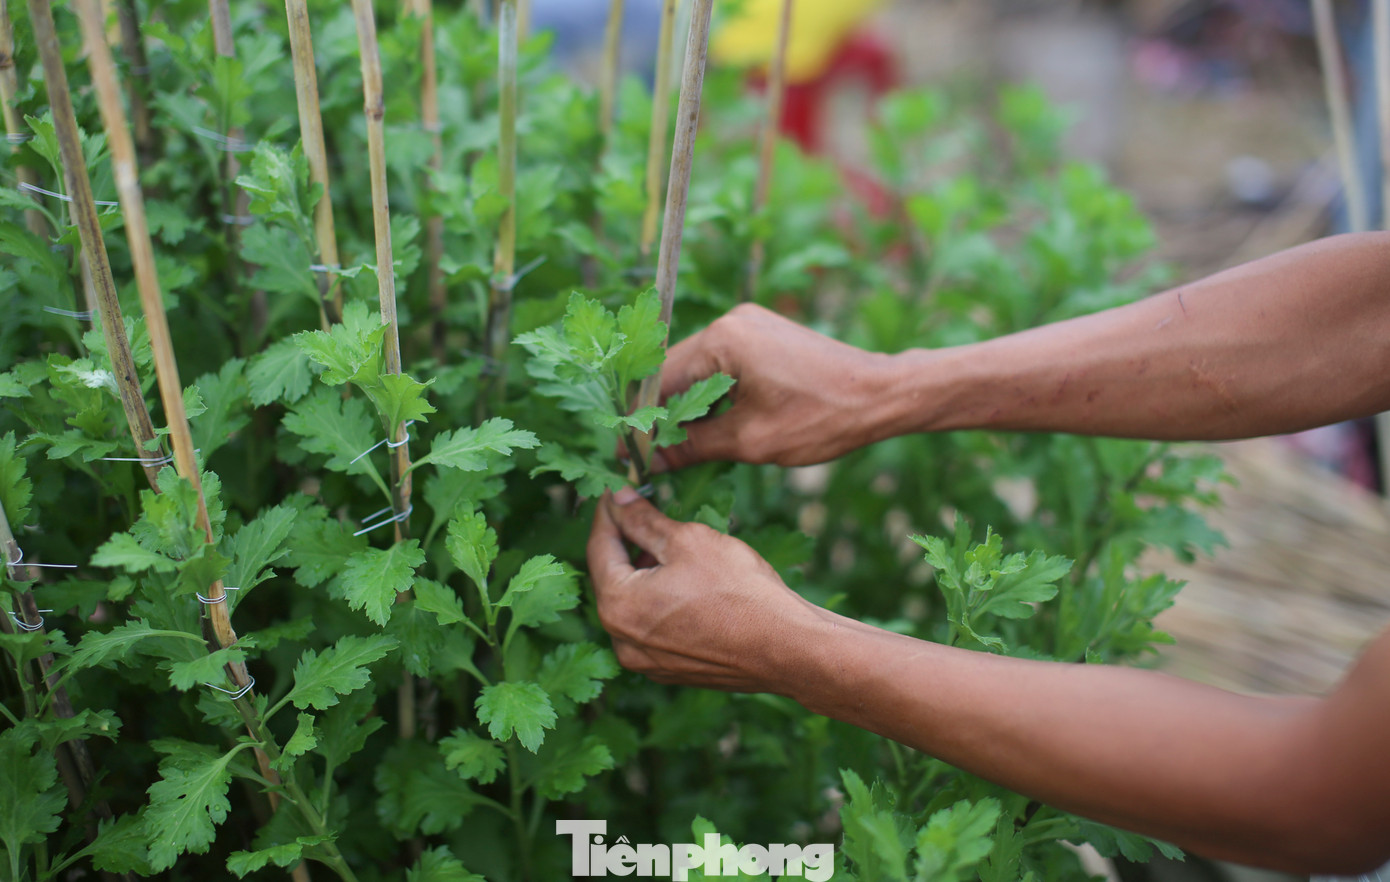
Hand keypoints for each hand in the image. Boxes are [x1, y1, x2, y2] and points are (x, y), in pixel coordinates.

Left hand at [586, 487, 823, 692]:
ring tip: (669, 545)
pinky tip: (685, 583)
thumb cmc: (739, 591)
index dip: (608, 513)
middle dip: (626, 543)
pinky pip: (652, 628)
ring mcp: (646, 661)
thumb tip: (620, 500)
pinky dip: (659, 601)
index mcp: (617, 605)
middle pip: (612, 578)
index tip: (616, 492)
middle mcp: (622, 640)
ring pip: (632, 605)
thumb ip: (644, 520)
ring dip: (643, 573)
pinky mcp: (670, 670)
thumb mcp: (688, 540)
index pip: (599, 547)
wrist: (786, 648)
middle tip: (643, 512)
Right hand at [656, 303, 896, 469]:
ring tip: (673, 447)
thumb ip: (694, 446)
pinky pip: (721, 365)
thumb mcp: (750, 441)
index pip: (661, 380)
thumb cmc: (822, 418)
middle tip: (645, 456)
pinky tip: (707, 426)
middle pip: (675, 371)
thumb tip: (652, 461)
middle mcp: (731, 322)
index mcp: (723, 339)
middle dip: (660, 413)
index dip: (642, 421)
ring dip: (685, 406)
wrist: (882, 395)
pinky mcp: (762, 335)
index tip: (627, 454)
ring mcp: (748, 325)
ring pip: (698, 369)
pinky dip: (711, 395)